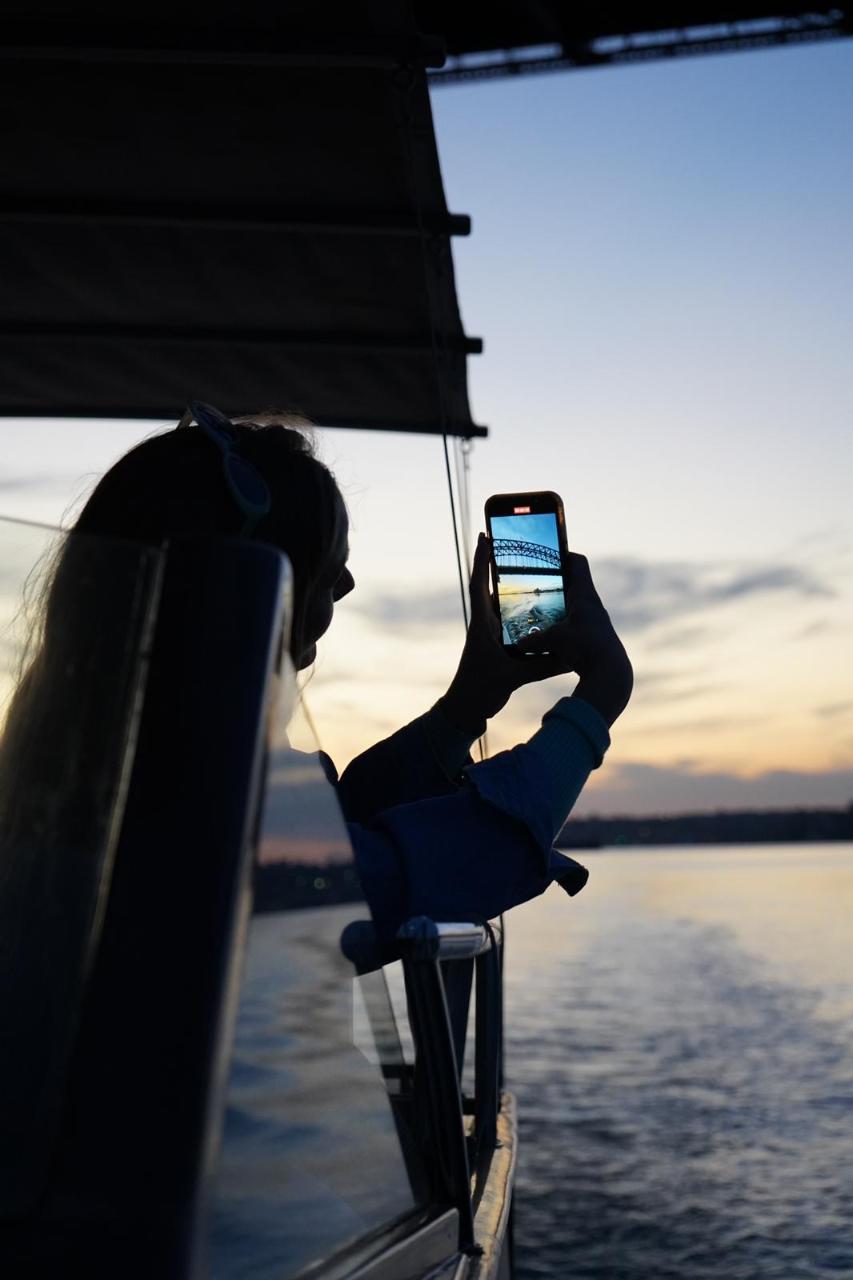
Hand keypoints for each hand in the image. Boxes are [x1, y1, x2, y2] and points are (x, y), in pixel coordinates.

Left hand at [440, 533, 564, 733]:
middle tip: (512, 540)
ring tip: (530, 564)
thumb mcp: (513, 677)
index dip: (482, 560)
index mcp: (482, 625)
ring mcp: (491, 633)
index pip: (479, 585)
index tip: (484, 536)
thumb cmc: (480, 690)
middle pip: (491, 585)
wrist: (467, 708)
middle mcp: (485, 624)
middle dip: (499, 562)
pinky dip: (520, 607)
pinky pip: (510, 619)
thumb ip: (540, 666)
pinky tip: (537, 603)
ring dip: (511, 583)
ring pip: (501, 601)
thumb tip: (569, 656)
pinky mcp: (498, 644)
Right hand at [521, 552, 632, 726]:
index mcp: (584, 594)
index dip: (563, 554)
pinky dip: (563, 622)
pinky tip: (550, 632)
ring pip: (573, 603)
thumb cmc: (585, 647)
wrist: (610, 672)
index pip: (578, 562)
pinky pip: (575, 621)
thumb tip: (518, 645)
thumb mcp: (554, 641)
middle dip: (554, 582)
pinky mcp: (593, 635)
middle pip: (573, 582)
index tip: (547, 555)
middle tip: (534, 583)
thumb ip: (534, 641)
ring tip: (538, 608)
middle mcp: (591, 603)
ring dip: (559, 604)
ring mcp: (594, 619)